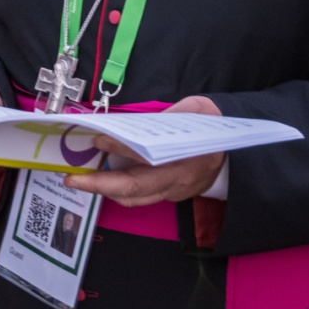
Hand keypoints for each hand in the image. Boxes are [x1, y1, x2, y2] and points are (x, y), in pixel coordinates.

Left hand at [66, 96, 225, 206]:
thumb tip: (136, 122)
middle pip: (133, 186)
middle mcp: (177, 178)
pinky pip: (140, 198)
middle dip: (99, 184)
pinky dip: (118, 190)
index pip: (145, 154)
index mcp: (186, 153)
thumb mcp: (199, 110)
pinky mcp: (170, 195)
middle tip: (71, 179)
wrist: (237, 153)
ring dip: (104, 190)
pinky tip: (102, 180)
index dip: (119, 147)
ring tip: (79, 180)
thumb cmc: (213, 127)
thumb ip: (172, 113)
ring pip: (134, 197)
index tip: (97, 139)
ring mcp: (173, 191)